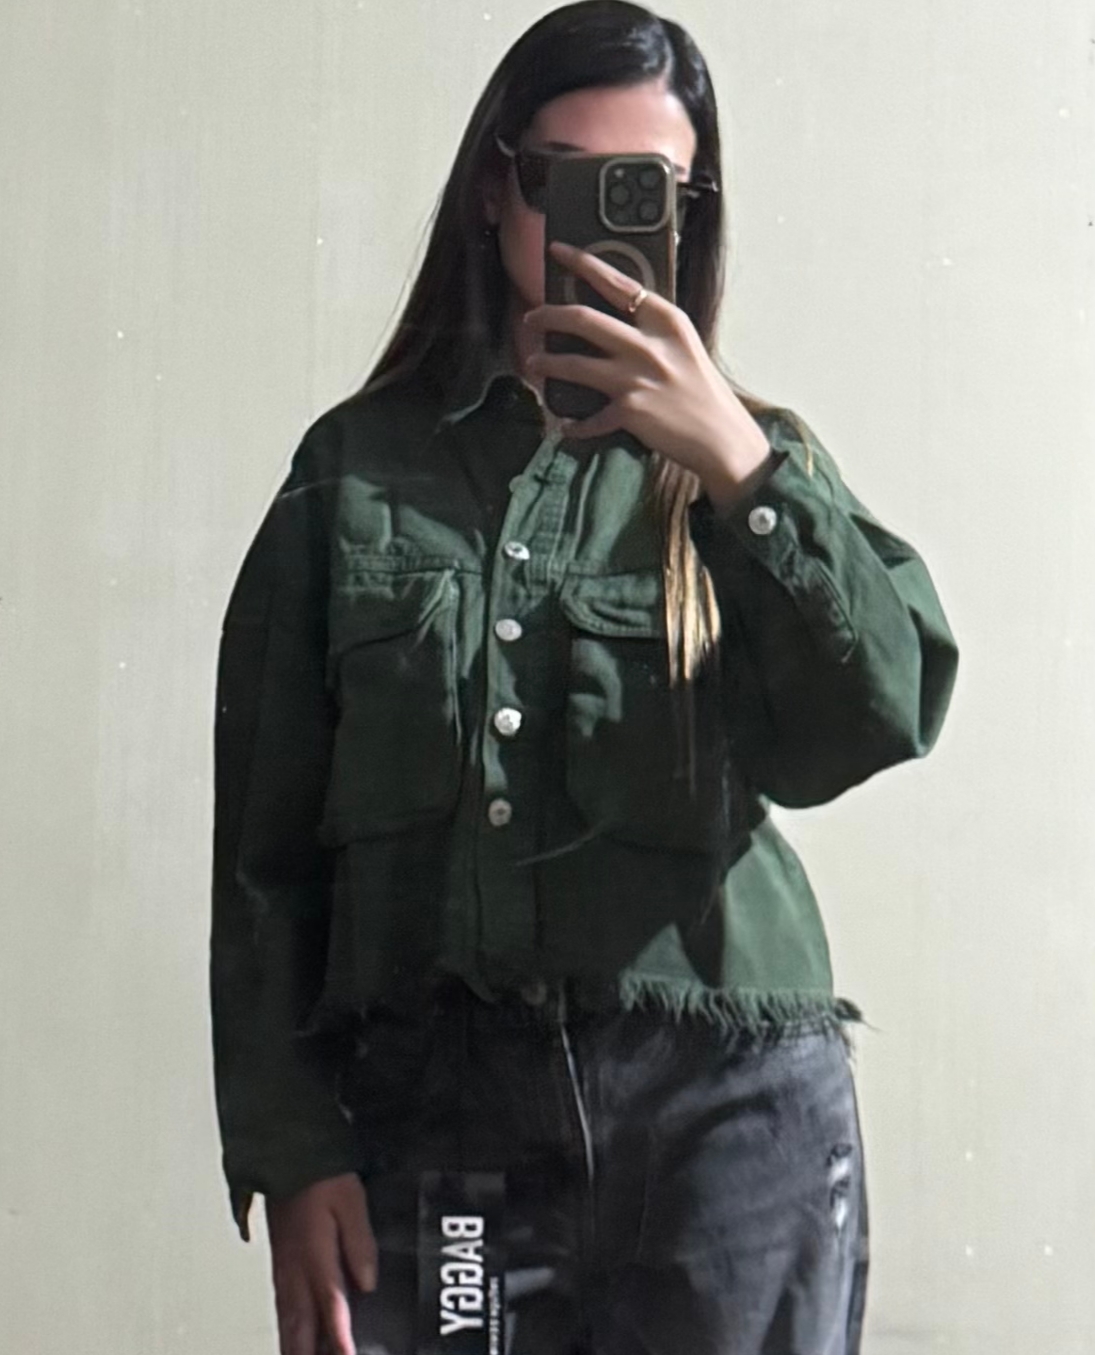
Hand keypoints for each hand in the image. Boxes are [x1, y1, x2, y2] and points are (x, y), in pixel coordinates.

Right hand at [266, 1172, 377, 1354]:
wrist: (285, 1156)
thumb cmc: (321, 1176)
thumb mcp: (351, 1201)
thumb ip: (360, 1242)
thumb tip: (367, 1282)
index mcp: (316, 1256)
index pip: (331, 1308)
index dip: (340, 1340)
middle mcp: (296, 1270)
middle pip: (301, 1326)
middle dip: (308, 1352)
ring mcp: (284, 1269)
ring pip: (287, 1321)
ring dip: (294, 1346)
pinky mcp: (279, 1264)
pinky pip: (281, 1308)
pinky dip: (286, 1329)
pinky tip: (289, 1337)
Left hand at [522, 241, 771, 506]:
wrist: (722, 436)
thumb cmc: (703, 392)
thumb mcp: (684, 347)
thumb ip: (652, 331)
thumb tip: (613, 320)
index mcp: (666, 321)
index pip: (617, 282)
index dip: (582, 263)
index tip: (557, 251)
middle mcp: (649, 345)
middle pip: (583, 319)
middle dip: (547, 315)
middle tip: (531, 319)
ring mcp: (637, 378)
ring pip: (573, 364)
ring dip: (547, 362)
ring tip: (534, 363)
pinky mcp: (629, 411)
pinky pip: (588, 417)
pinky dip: (573, 424)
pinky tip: (565, 425)